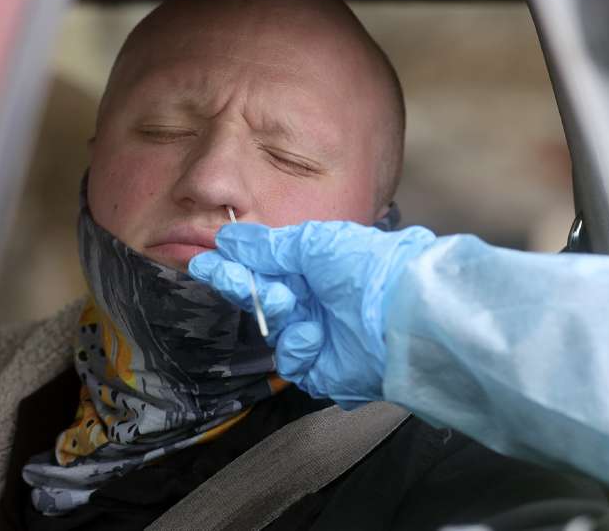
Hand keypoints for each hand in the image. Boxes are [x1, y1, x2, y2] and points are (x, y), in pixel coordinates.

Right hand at [189, 221, 435, 407]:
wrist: (402, 316)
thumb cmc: (368, 270)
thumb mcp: (313, 243)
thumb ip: (269, 246)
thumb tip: (230, 239)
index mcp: (318, 267)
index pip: (266, 267)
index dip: (235, 266)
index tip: (207, 262)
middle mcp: (319, 300)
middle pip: (264, 299)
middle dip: (246, 286)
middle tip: (230, 278)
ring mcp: (322, 335)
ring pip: (274, 330)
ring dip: (276, 314)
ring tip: (292, 305)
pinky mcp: (325, 369)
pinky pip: (291, 362)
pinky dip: (297, 348)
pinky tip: (315, 336)